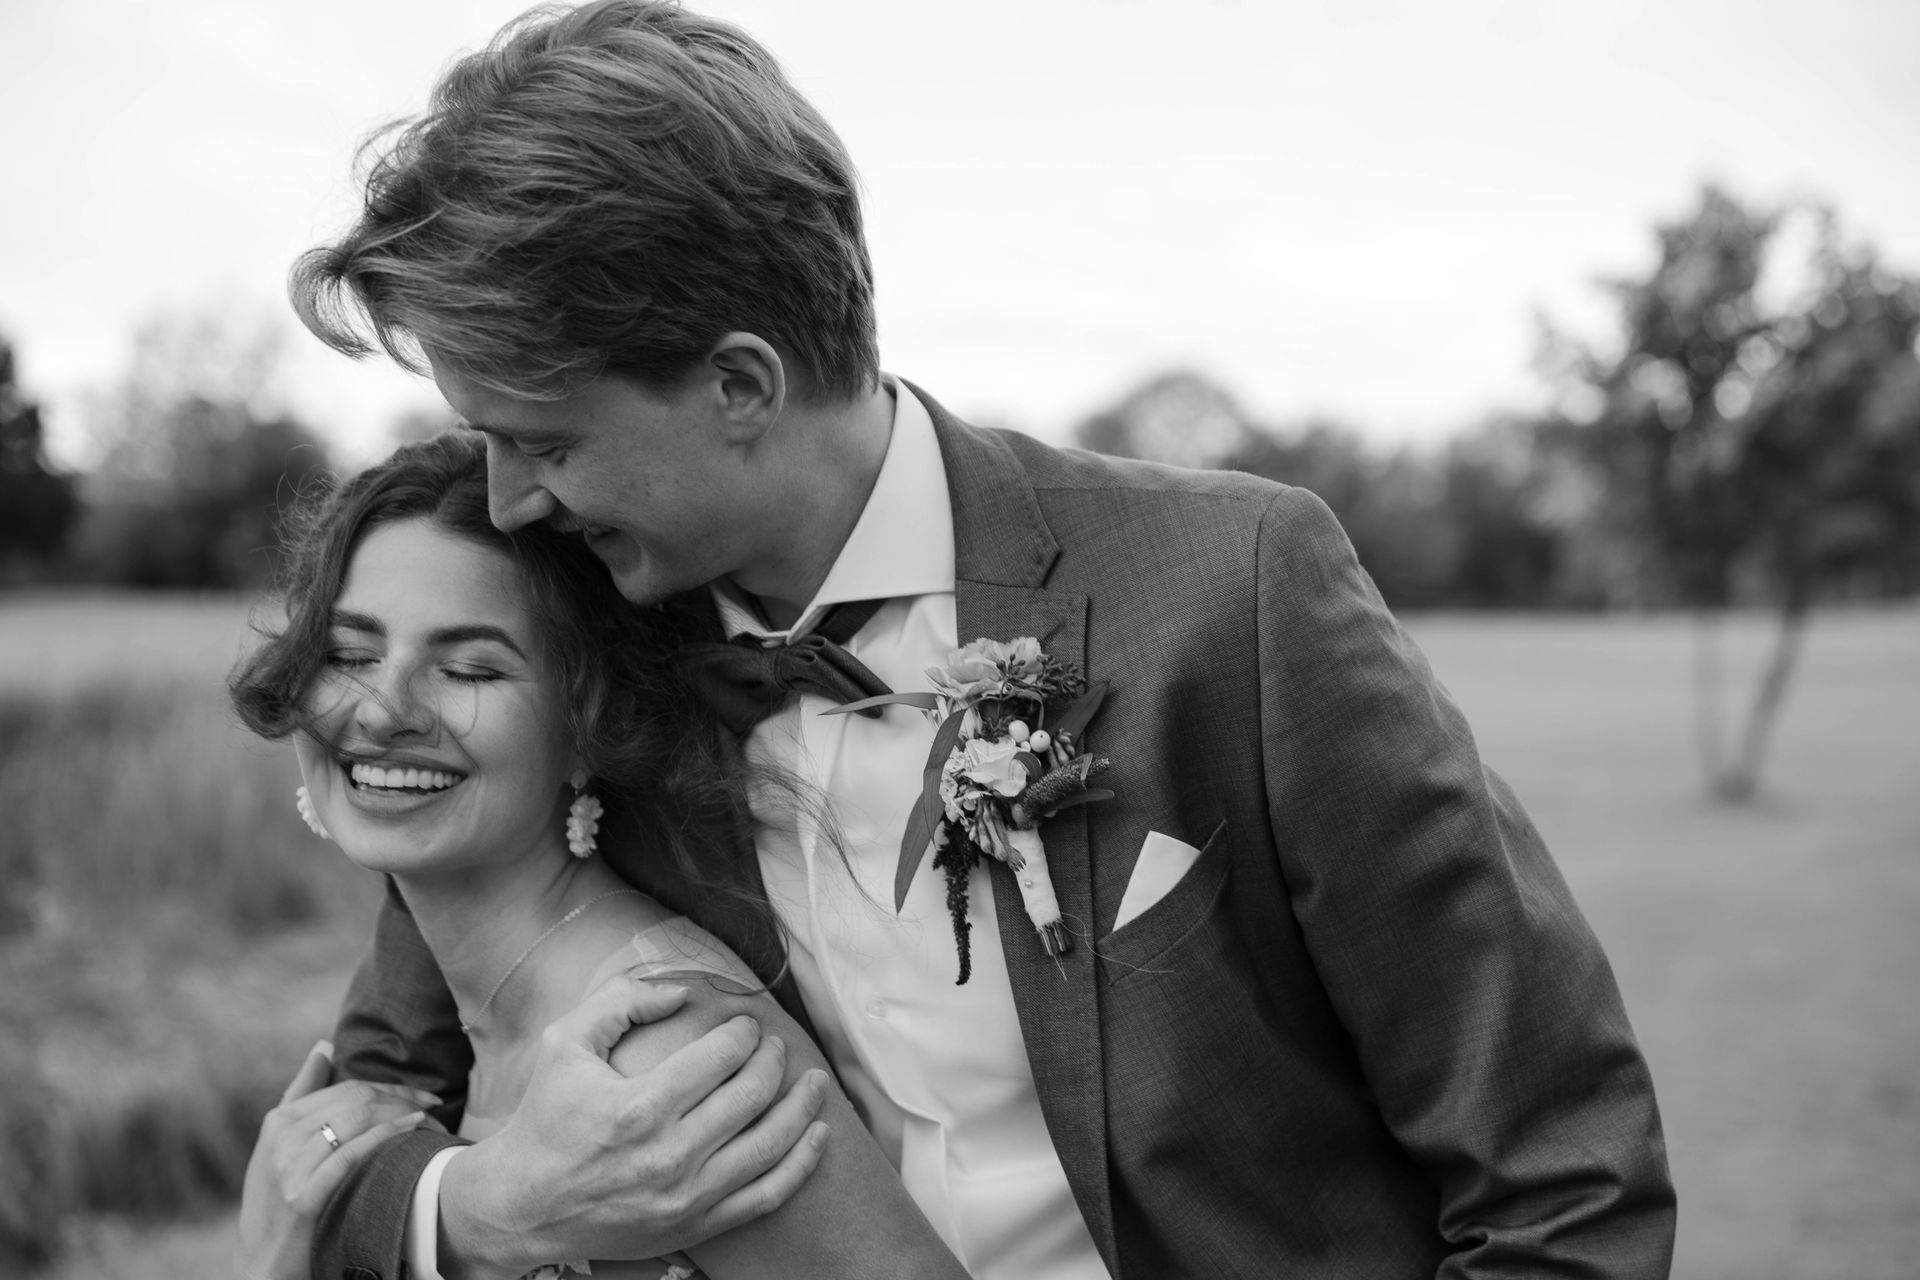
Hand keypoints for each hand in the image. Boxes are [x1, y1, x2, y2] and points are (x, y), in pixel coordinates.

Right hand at [234, 1041, 442, 1279]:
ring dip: (403, 1114)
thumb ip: (301, 1095)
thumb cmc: (277, 1202)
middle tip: (435, 1105)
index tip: (424, 1095)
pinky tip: (413, 1128)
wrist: (263, 1263)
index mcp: (279, 1120)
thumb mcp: (278, 1147)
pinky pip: (351, 1153)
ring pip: (358, 1119)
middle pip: (356, 1099)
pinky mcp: (302, 1196)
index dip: (391, 1087)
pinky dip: (386, 1134)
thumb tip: (323, 1045)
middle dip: (403, 1098)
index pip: (347, 1087)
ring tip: (432, 1121)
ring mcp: (289, 1166)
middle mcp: (282, 1137)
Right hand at [438, 972, 831, 1279]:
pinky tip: (818, 1136)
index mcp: (638, 1107)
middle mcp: (668, 1155)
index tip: (747, 1024)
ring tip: (816, 1082)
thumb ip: (620, 1001)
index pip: (718, 1058)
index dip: (743, 1033)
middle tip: (777, 1045)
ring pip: (770, 1146)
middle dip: (774, 1061)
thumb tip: (681, 992)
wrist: (521, 1206)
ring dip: (803, 1108)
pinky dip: (800, 1165)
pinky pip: (766, 1196)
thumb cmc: (545, 1118)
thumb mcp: (565, 1043)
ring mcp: (686, 1197)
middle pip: (751, 1096)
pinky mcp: (694, 1226)